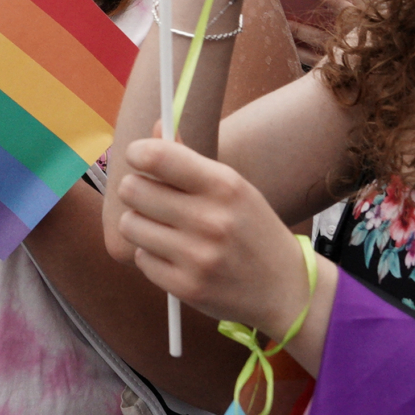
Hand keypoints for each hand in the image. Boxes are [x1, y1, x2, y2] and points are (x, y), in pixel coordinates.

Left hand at [113, 134, 308, 338]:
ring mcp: (198, 256)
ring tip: (164, 229)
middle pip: (132, 189)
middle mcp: (210, 219)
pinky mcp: (186, 287)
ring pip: (129, 225)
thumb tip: (156, 126)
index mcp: (224, 185)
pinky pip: (140, 259)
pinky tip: (175, 256)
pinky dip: (152, 257)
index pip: (156, 156)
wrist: (285, 288)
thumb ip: (189, 158)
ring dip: (140, 225)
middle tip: (152, 198)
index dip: (137, 154)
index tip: (140, 159)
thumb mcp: (233, 188)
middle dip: (137, 191)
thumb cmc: (251, 229)